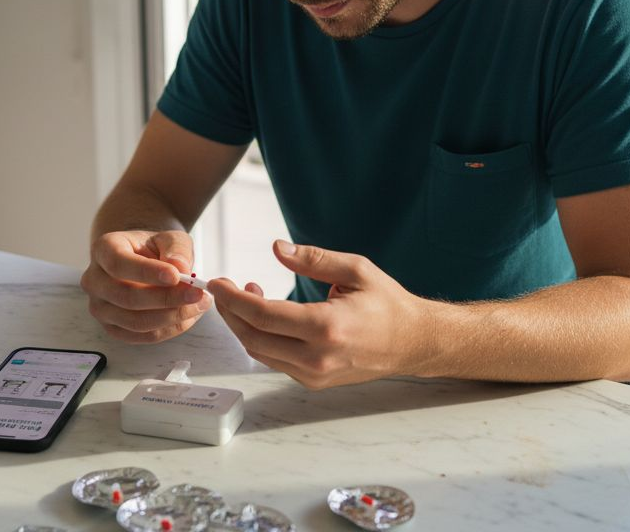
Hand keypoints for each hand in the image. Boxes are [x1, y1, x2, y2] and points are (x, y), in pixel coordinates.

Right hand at [81, 230, 210, 343]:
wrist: (145, 261)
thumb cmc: (155, 248)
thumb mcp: (170, 238)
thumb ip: (176, 249)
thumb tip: (181, 268)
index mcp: (103, 250)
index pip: (118, 264)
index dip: (146, 272)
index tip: (175, 276)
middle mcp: (94, 280)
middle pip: (126, 297)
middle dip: (166, 299)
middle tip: (197, 294)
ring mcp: (100, 307)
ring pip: (135, 322)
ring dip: (172, 316)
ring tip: (199, 304)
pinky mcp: (113, 328)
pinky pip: (143, 336)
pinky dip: (170, 328)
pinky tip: (188, 316)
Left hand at [207, 240, 431, 388]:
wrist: (413, 343)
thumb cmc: (387, 303)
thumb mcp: (356, 269)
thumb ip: (313, 259)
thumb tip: (276, 249)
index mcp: (327, 327)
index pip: (263, 315)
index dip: (233, 298)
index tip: (217, 282)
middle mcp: (317, 357)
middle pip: (253, 338)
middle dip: (230, 312)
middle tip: (223, 288)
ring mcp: (315, 374)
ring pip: (260, 352)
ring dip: (243, 325)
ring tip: (247, 295)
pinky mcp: (314, 381)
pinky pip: (275, 360)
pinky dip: (261, 338)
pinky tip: (265, 316)